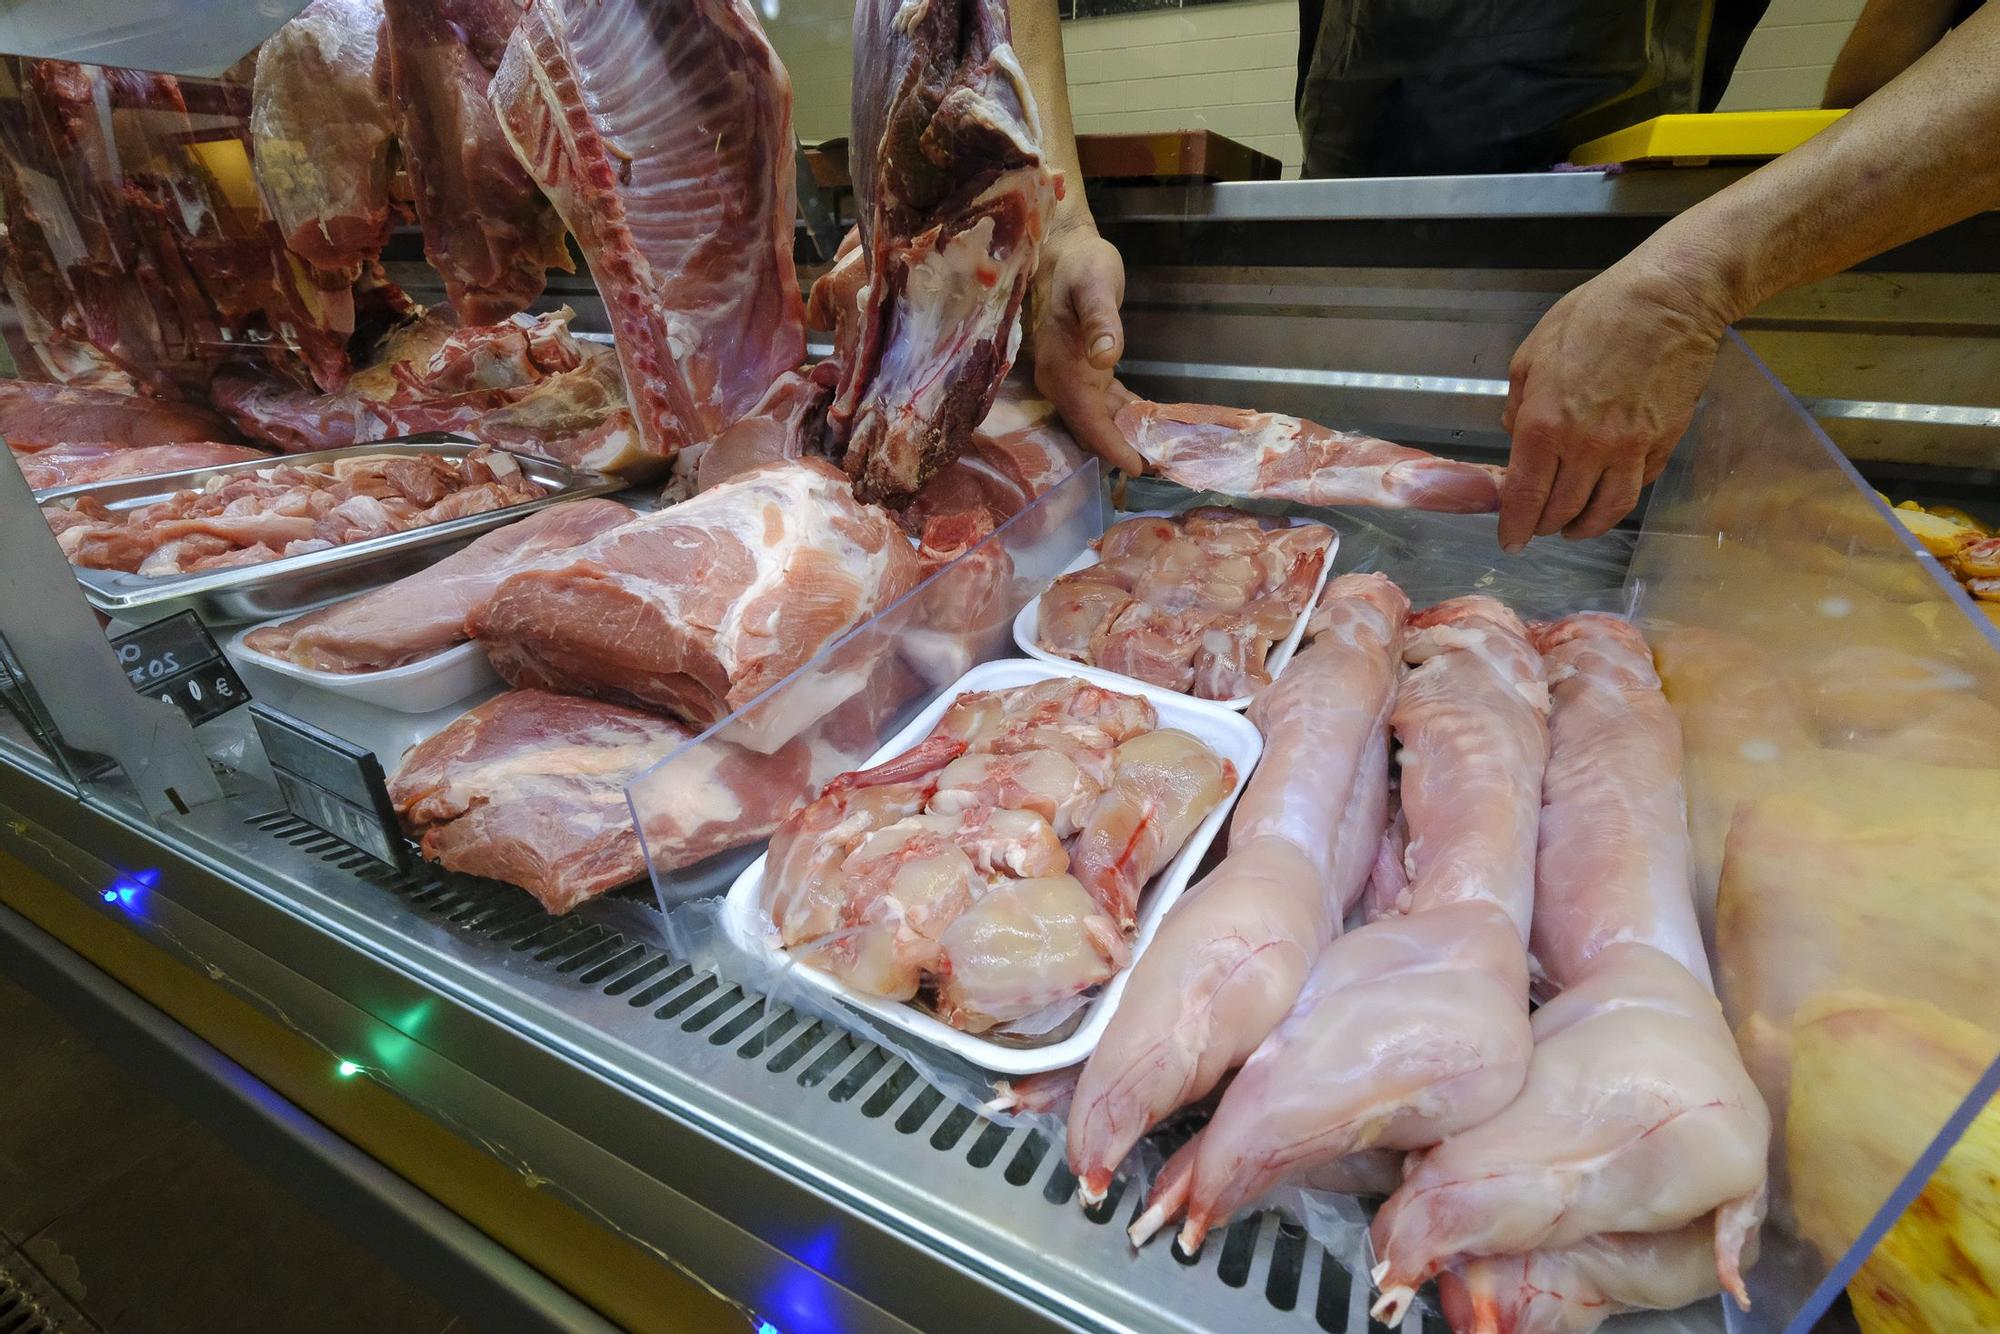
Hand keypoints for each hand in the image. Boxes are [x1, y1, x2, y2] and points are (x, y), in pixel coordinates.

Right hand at [1029, 223, 1143, 473]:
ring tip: (1161, 455)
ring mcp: (1070, 379)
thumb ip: (1101, 321)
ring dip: (1127, 438)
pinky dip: (1126, 418)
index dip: (1110, 445)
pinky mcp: (1084, 374)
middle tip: (1161, 468)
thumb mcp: (1094, 285)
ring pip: (1099, 421)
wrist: (1066, 252)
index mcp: (1061, 367)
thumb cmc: (1083, 265)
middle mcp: (1061, 381)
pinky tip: (1150, 426)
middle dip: (1122, 451)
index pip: (1086, 418)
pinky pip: (1105, 406)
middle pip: (1091, 428)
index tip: (1136, 467)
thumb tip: (1105, 358)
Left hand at [1497, 260, 1730, 549]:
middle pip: (1562, 511)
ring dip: (1584, 527)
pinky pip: (1637, 487)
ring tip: (1572, 528)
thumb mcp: (1533, 352)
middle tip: (1536, 528)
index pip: (1525, 496)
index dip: (1515, 526)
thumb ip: (1519, 402)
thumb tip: (1516, 435)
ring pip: (1605, 511)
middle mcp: (1586, 447)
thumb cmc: (1597, 314)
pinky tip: (1606, 497)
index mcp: (1544, 424)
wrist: (1669, 299)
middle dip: (1544, 526)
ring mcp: (1630, 449)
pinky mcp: (1664, 444)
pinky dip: (1618, 500)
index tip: (1509, 540)